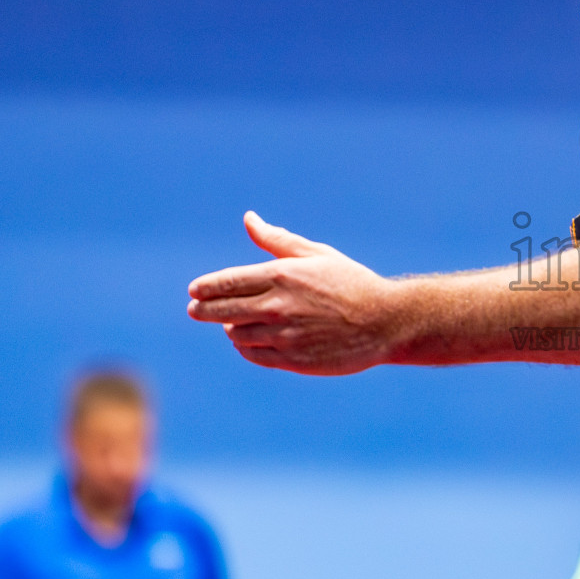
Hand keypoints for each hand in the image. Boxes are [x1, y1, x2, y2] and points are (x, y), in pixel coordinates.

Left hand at [188, 212, 401, 374]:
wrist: (384, 321)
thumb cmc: (351, 282)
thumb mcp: (317, 254)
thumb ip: (278, 239)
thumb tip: (249, 219)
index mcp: (281, 275)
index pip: (226, 283)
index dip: (205, 288)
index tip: (195, 291)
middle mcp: (277, 305)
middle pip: (221, 311)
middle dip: (203, 310)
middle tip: (196, 309)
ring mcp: (283, 334)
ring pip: (235, 335)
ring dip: (229, 328)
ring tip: (232, 324)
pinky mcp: (292, 359)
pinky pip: (254, 355)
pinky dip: (245, 347)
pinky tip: (249, 340)